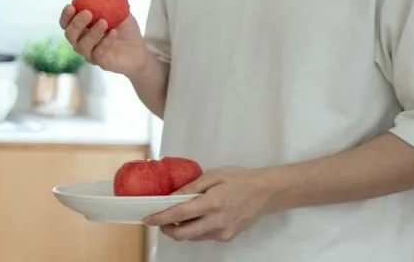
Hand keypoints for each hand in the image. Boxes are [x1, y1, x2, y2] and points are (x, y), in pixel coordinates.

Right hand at [59, 0, 146, 76]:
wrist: (139, 51)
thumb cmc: (125, 30)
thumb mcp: (121, 9)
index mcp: (81, 29)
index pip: (66, 23)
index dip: (65, 16)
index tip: (71, 5)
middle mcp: (81, 42)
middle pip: (69, 34)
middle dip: (76, 23)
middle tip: (88, 12)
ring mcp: (89, 54)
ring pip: (81, 45)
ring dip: (91, 33)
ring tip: (104, 22)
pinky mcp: (101, 63)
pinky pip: (98, 53)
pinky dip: (105, 41)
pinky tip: (114, 32)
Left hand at [142, 167, 279, 242]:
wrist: (266, 192)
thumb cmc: (240, 179)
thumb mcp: (214, 175)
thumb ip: (191, 187)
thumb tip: (171, 196)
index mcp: (213, 204)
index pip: (180, 215)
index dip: (161, 218)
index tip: (147, 219)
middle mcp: (217, 222)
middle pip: (183, 234)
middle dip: (167, 229)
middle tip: (159, 220)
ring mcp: (223, 232)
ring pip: (193, 237)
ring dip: (180, 230)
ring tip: (175, 216)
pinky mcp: (228, 237)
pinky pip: (204, 236)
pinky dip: (194, 230)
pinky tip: (193, 218)